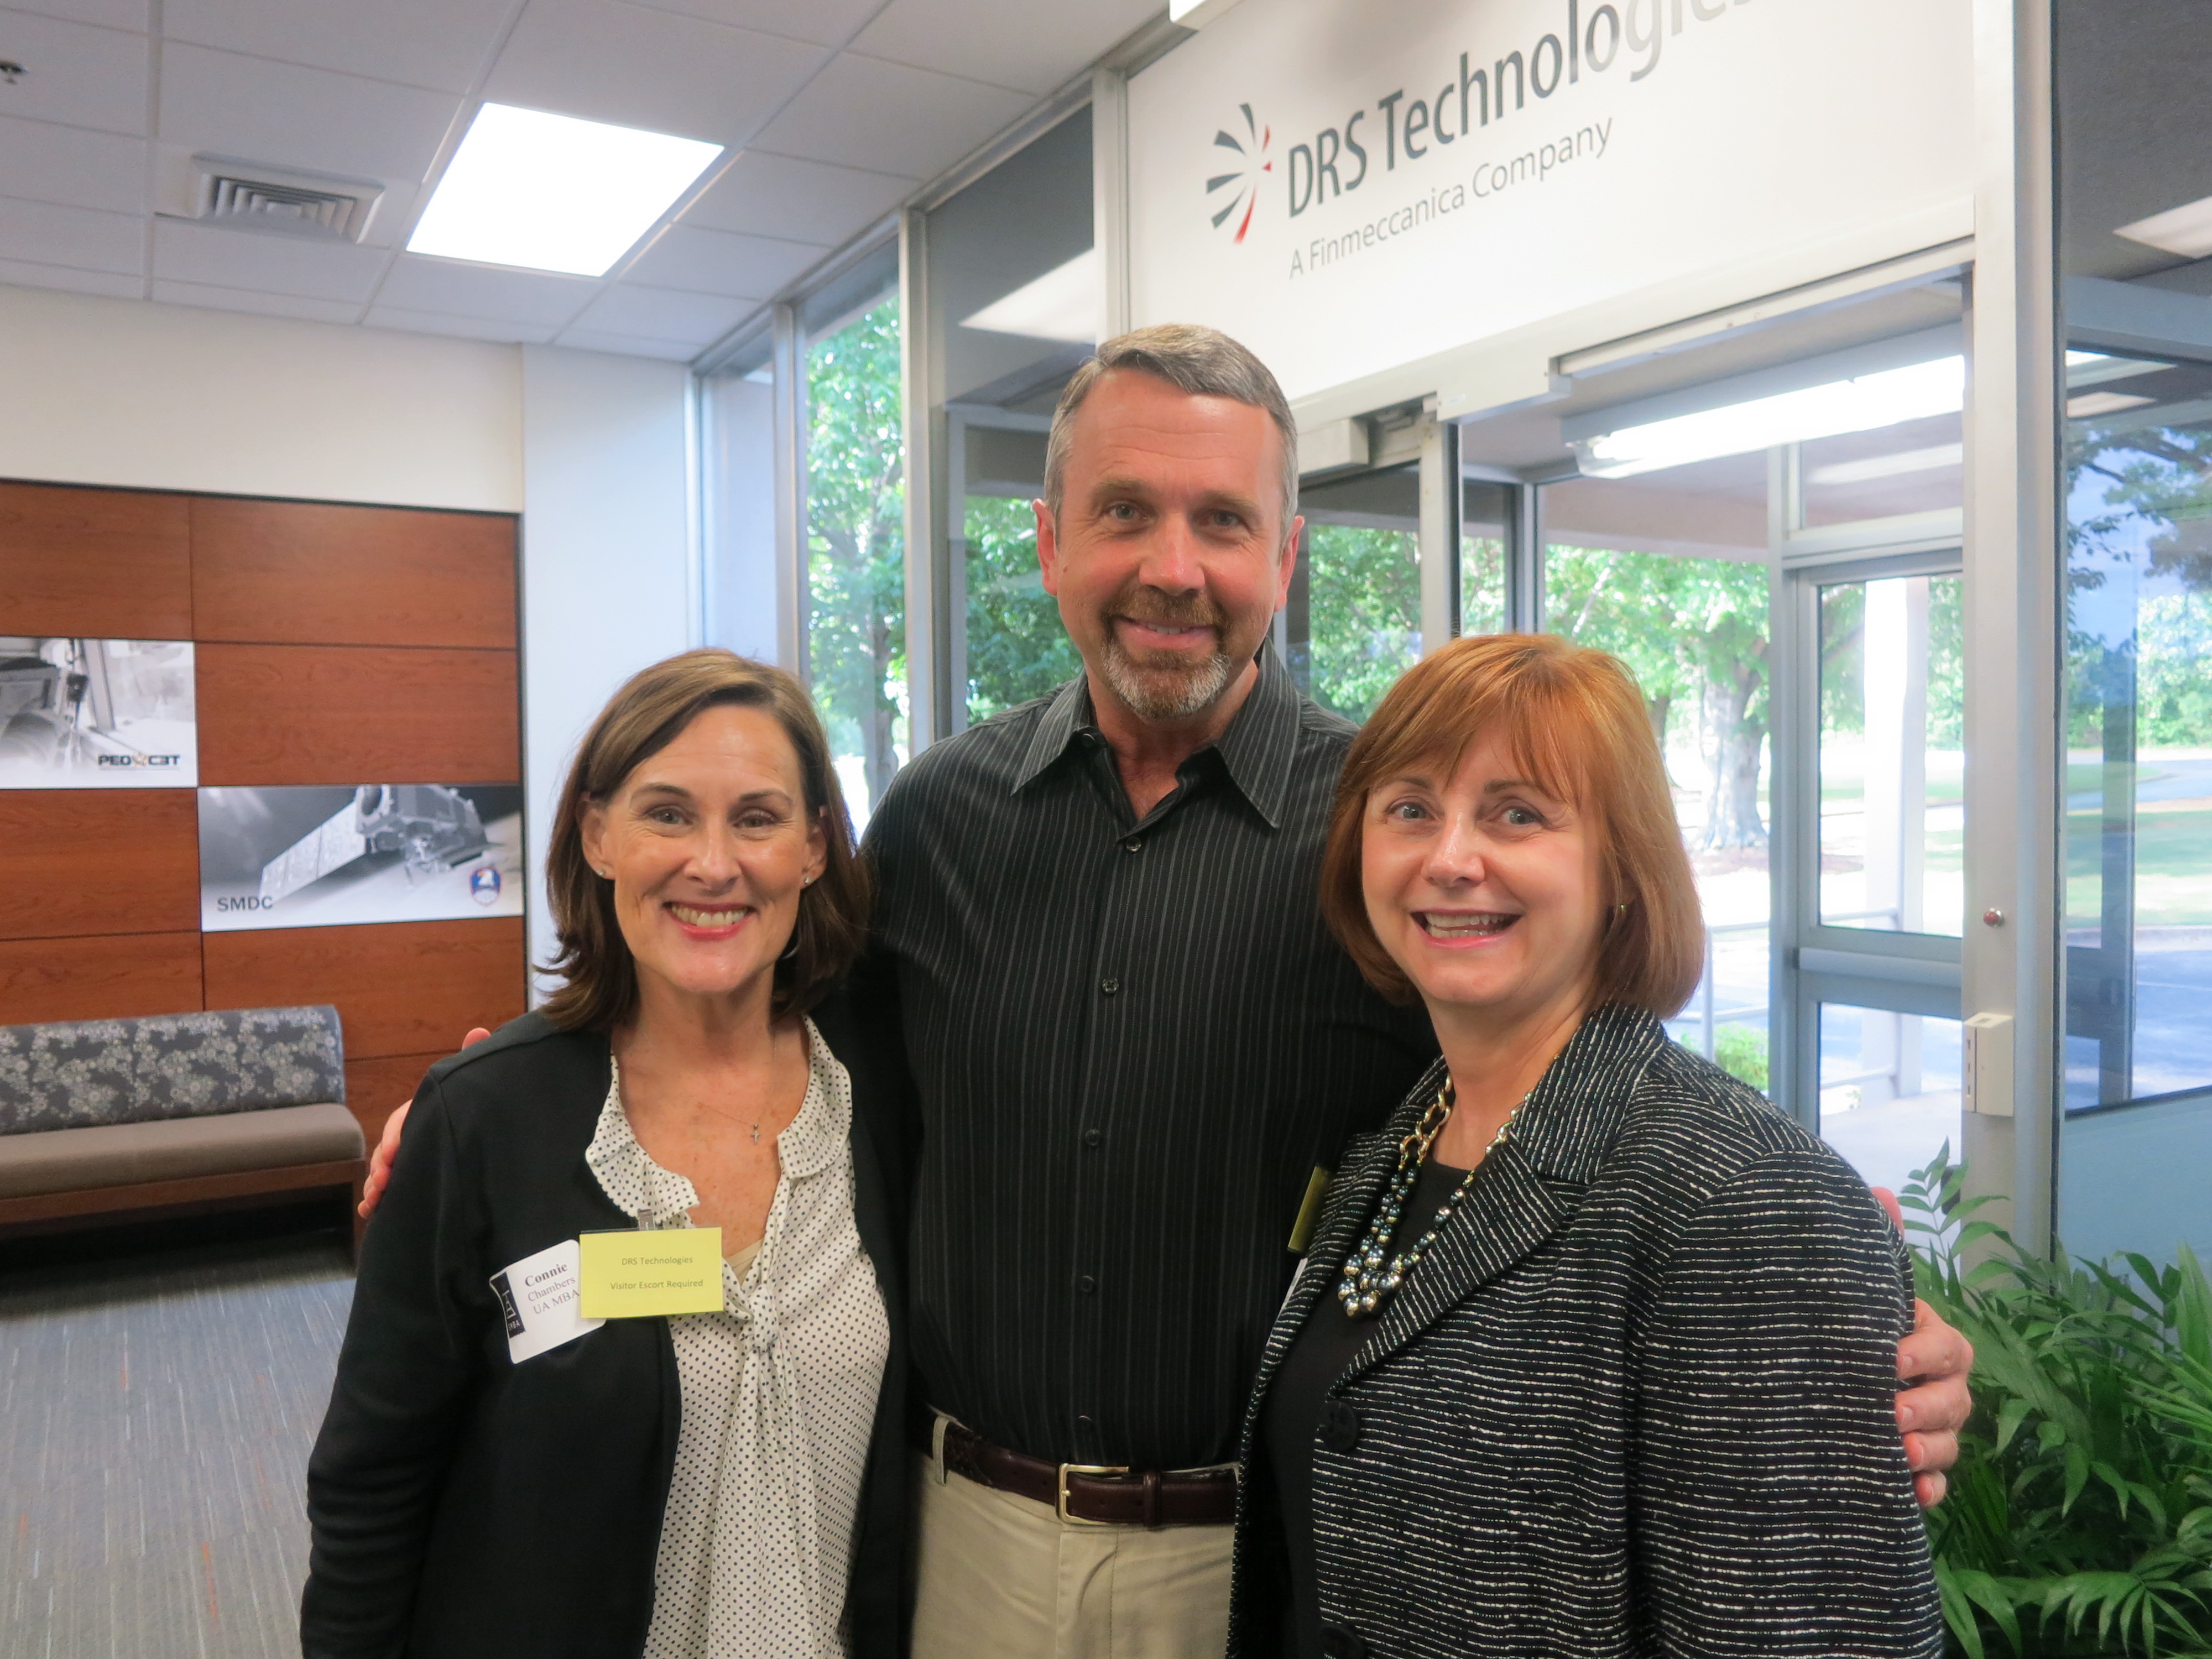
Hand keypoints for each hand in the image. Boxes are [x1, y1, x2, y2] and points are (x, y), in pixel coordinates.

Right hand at [356, 1027, 492, 1218]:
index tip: (396, 1151)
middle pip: (389, 1147)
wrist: (499, 1147)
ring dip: (376, 1183)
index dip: (397, 1134)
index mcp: (426, 1110)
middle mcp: (416, 1133)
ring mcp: (414, 1157)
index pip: (403, 1118)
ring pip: (385, 1169)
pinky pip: (390, 1189)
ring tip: (377, 1198)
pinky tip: (372, 1211)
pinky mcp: (415, 1179)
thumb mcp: (474, 1086)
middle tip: (385, 1180)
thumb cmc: (477, 1107)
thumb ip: (472, 1061)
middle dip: (382, 1163)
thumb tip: (478, 1032)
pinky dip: (377, 1199)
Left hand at [1871, 1186, 1971, 1508]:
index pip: (1948, 1348)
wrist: (1808, 1368)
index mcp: (1928, 1341)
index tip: (1889, 1360)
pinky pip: (1934, 1484)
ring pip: (1947, 1444)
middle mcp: (1936, 1387)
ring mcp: (1927, 1428)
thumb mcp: (1855, 1286)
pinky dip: (1928, 1490)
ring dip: (1930, 1450)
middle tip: (1891, 1412)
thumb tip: (1880, 1192)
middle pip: (1955, 1401)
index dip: (1924, 1355)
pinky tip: (1913, 1493)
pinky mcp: (1912, 1465)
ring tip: (1898, 1451)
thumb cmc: (1845, 1321)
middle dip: (1928, 1408)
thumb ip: (1874, 1244)